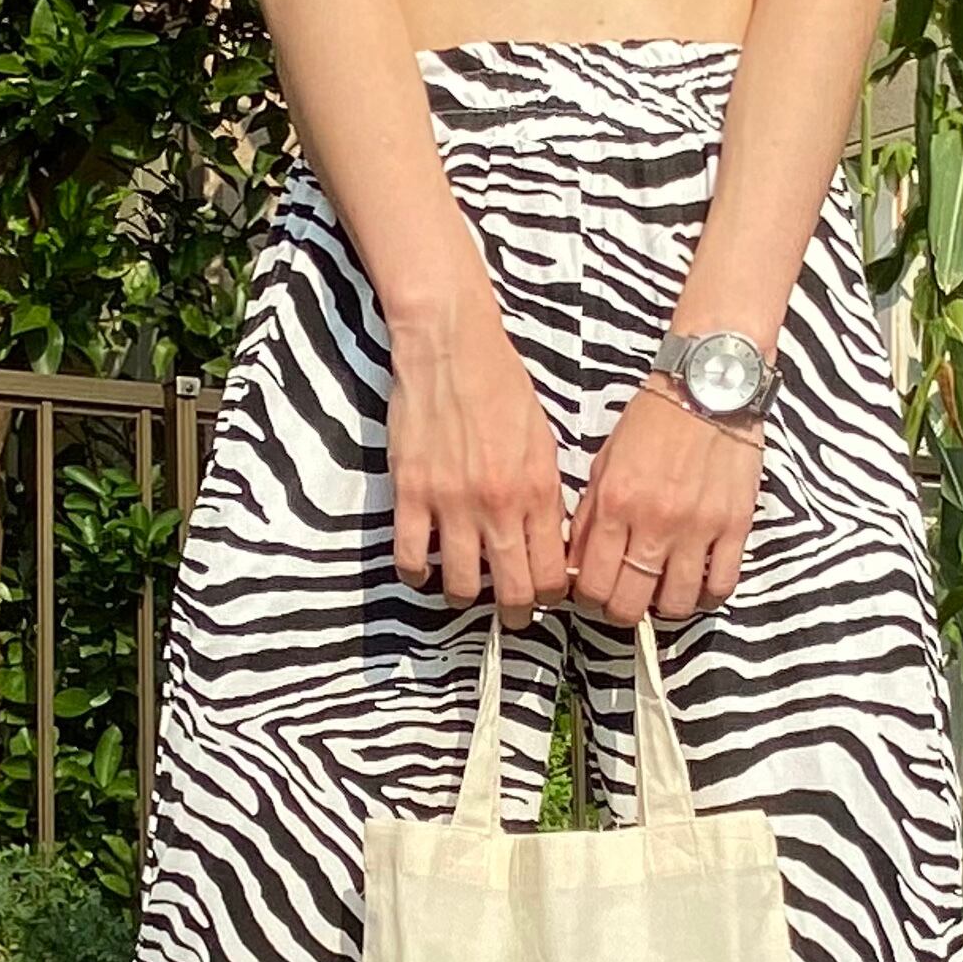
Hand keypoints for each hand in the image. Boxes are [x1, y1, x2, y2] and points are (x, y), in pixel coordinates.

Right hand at [388, 300, 569, 629]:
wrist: (451, 346)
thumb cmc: (501, 387)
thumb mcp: (543, 441)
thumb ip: (547, 496)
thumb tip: (551, 543)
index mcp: (537, 492)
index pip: (553, 573)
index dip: (552, 595)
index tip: (545, 594)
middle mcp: (498, 505)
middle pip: (513, 591)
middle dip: (518, 614)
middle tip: (514, 615)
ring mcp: (451, 503)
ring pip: (461, 586)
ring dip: (466, 597)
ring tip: (467, 590)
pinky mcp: (410, 493)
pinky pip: (410, 558)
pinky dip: (417, 574)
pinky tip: (424, 569)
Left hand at [566, 381, 763, 625]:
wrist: (710, 385)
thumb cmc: (655, 421)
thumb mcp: (605, 463)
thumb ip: (590, 516)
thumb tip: (579, 564)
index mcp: (616, 503)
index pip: (592, 584)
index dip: (589, 600)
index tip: (594, 594)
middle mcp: (654, 521)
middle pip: (630, 605)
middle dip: (622, 612)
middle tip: (626, 600)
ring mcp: (698, 527)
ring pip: (677, 603)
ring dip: (666, 607)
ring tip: (663, 593)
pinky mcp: (735, 525)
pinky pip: (722, 584)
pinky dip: (709, 595)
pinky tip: (700, 585)